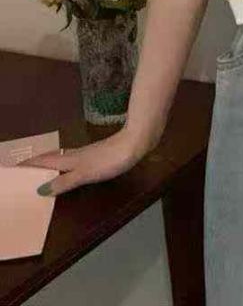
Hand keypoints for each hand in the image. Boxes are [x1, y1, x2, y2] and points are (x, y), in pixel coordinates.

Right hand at [14, 127, 154, 196]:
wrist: (136, 143)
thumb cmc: (110, 159)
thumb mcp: (84, 174)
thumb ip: (64, 182)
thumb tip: (40, 189)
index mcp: (69, 159)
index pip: (43, 161)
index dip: (29, 164)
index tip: (14, 168)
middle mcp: (76, 154)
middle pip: (52, 157)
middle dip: (38, 163)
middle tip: (25, 171)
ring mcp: (89, 154)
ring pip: (64, 158)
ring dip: (52, 164)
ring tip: (44, 172)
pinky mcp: (101, 155)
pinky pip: (76, 160)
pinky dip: (67, 165)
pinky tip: (74, 168)